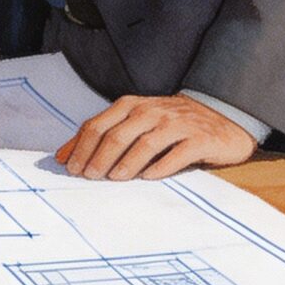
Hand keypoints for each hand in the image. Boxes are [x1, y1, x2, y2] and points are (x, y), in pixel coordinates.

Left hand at [55, 94, 259, 179]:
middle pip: (117, 134)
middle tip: (89, 177)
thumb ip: (104, 135)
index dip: (81, 146)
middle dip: (99, 157)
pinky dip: (161, 166)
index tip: (70, 167)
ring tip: (114, 179)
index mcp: (131, 106)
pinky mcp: (199, 139)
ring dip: (126, 163)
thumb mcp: (136, 122)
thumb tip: (63, 156)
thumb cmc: (170, 124)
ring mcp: (177, 124)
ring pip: (145, 144)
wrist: (221, 117)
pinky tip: (149, 178)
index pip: (98, 125)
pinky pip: (177, 154)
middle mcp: (152, 111)